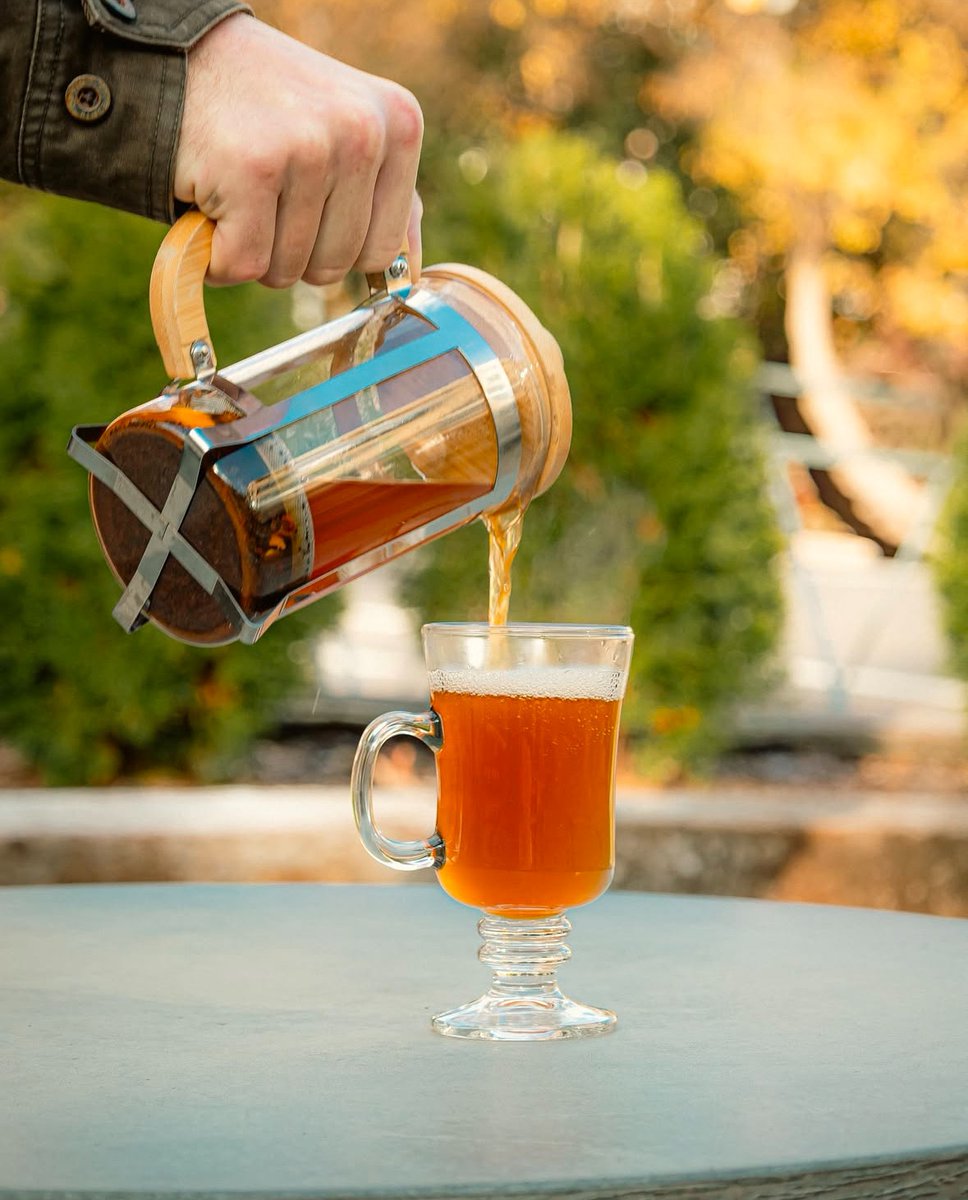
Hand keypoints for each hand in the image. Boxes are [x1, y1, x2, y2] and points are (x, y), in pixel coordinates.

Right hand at [173, 13, 422, 288]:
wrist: (180, 58)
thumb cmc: (268, 109)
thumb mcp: (348, 132)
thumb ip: (388, 198)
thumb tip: (410, 273)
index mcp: (397, 126)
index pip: (383, 251)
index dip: (334, 244)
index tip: (306, 199)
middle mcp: (363, 132)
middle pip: (335, 267)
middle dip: (291, 251)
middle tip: (265, 192)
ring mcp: (310, 148)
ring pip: (287, 270)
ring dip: (250, 249)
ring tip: (239, 188)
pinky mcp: (253, 167)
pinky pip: (244, 265)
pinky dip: (216, 256)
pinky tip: (212, 204)